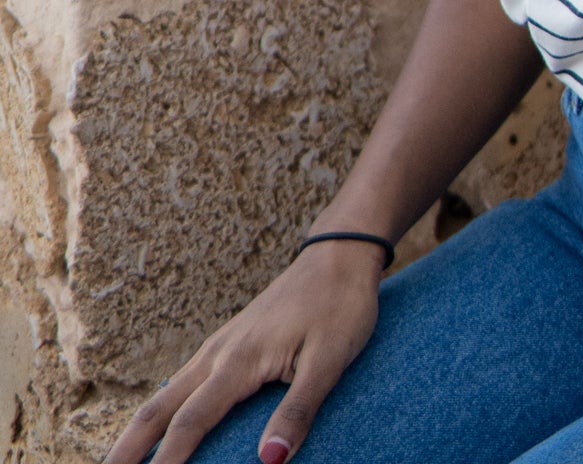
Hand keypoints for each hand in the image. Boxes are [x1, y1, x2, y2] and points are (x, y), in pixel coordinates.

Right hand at [102, 240, 383, 463]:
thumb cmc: (340, 306)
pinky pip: (181, 384)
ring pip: (164, 396)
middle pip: (157, 410)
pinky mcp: (227, 344)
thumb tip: (269, 461)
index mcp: (239, 360)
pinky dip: (160, 413)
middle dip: (126, 452)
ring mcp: (218, 346)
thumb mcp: (331, 359)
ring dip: (137, 434)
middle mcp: (217, 353)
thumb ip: (299, 408)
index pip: (191, 424)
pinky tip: (158, 429)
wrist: (340, 254)